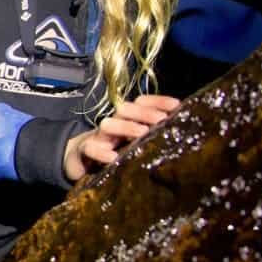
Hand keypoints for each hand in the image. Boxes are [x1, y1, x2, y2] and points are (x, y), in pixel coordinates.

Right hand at [63, 93, 180, 181]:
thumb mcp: (133, 143)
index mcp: (128, 120)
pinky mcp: (84, 151)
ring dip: (125, 127)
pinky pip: (90, 148)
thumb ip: (152, 136)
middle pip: (125, 109)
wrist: (78, 160)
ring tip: (141, 134)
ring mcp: (98, 137)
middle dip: (144, 112)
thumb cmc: (114, 151)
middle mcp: (114, 124)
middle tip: (161, 120)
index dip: (158, 101)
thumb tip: (183, 134)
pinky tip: (113, 158)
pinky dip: (100, 152)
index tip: (176, 106)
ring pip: (108, 125)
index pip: (141, 102)